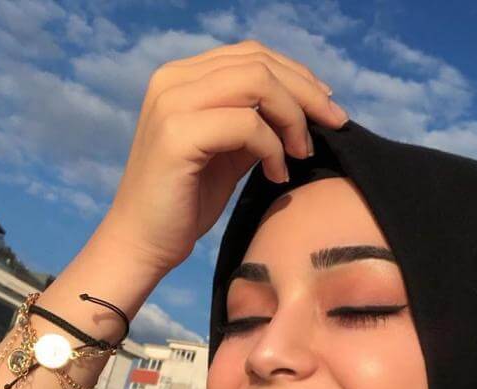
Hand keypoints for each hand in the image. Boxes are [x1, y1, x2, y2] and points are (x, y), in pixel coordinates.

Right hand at [105, 38, 348, 275]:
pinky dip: (272, 147)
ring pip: (257, 84)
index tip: (326, 108)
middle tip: (333, 126)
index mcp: (182, 77)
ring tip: (301, 152)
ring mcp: (172, 104)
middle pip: (260, 63)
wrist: (143, 244)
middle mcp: (173, 80)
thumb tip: (301, 109)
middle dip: (306, 93)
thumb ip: (254, 125)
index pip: (252, 55)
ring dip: (293, 117)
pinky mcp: (177, 135)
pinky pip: (247, 125)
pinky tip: (276, 174)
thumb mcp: (227, 154)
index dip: (297, 76)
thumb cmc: (184, 204)